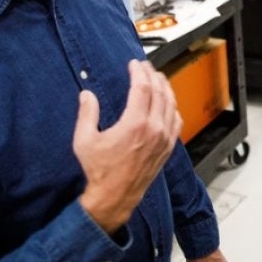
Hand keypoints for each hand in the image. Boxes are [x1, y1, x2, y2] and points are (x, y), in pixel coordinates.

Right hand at [73, 60, 182, 232]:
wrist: (115, 197)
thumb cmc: (99, 171)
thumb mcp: (84, 141)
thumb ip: (86, 114)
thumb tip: (87, 94)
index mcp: (135, 124)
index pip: (143, 87)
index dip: (139, 72)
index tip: (134, 64)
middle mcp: (154, 129)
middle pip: (159, 92)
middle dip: (153, 75)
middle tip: (145, 67)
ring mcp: (164, 139)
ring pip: (171, 104)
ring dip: (165, 88)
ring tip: (158, 78)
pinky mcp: (167, 148)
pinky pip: (176, 121)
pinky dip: (173, 107)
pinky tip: (168, 103)